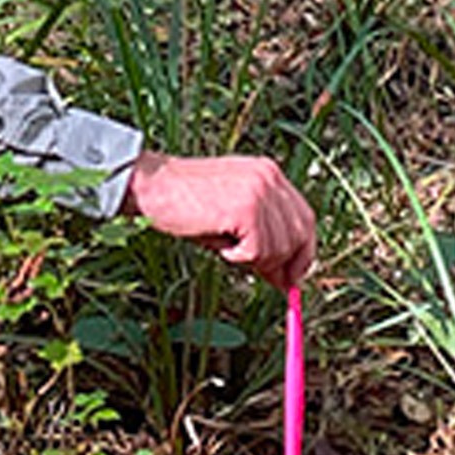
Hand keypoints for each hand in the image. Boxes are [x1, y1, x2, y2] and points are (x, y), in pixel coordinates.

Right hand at [129, 152, 316, 286]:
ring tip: (228, 250)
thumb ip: (262, 234)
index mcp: (269, 173)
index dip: (303, 250)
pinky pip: (258, 250)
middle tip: (272, 281)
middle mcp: (270, 178)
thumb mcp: (231, 214)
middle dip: (287, 263)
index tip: (294, 275)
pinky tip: (221, 248)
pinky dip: (240, 258)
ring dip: (257, 260)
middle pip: (300, 233)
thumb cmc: (183, 203)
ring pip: (279, 247)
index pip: (304, 217)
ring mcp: (259, 192)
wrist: (150, 186)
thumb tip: (285, 276)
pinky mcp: (245, 209)